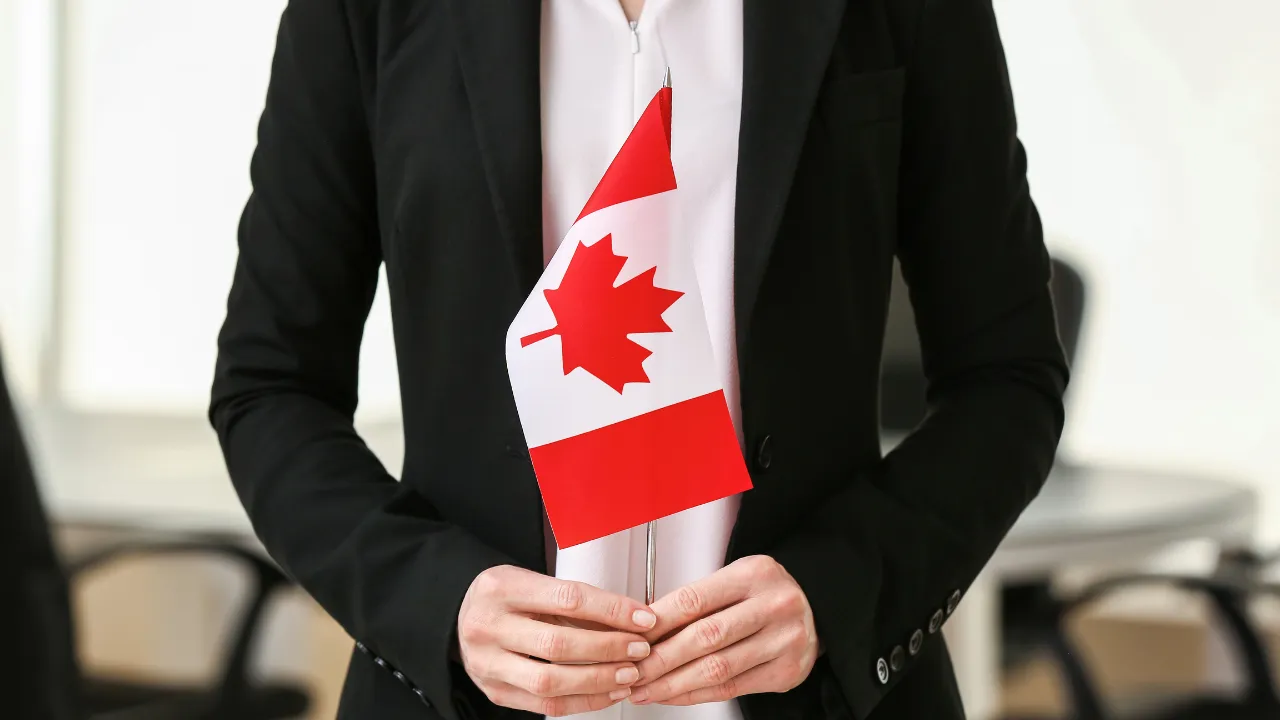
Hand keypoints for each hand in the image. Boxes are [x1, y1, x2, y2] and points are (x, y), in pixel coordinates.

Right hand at [457, 565, 656, 715]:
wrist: (462, 615)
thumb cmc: (505, 597)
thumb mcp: (534, 582)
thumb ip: (578, 602)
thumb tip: (633, 619)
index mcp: (502, 588)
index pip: (568, 599)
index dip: (612, 610)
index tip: (642, 618)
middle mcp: (489, 626)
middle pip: (558, 644)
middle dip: (608, 649)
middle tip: (639, 649)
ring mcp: (488, 663)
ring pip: (550, 681)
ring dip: (598, 681)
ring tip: (629, 674)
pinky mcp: (494, 691)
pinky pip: (544, 705)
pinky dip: (583, 701)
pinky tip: (607, 692)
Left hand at [630, 555, 817, 705]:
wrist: (815, 610)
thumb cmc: (765, 594)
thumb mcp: (735, 580)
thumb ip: (698, 600)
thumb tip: (646, 627)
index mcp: (754, 574)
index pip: (695, 599)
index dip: (659, 622)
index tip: (633, 637)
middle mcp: (773, 605)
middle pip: (704, 637)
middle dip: (660, 659)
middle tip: (633, 671)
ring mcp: (783, 641)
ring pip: (716, 668)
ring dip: (674, 683)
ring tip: (646, 689)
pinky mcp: (786, 672)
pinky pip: (731, 688)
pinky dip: (696, 694)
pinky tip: (675, 694)